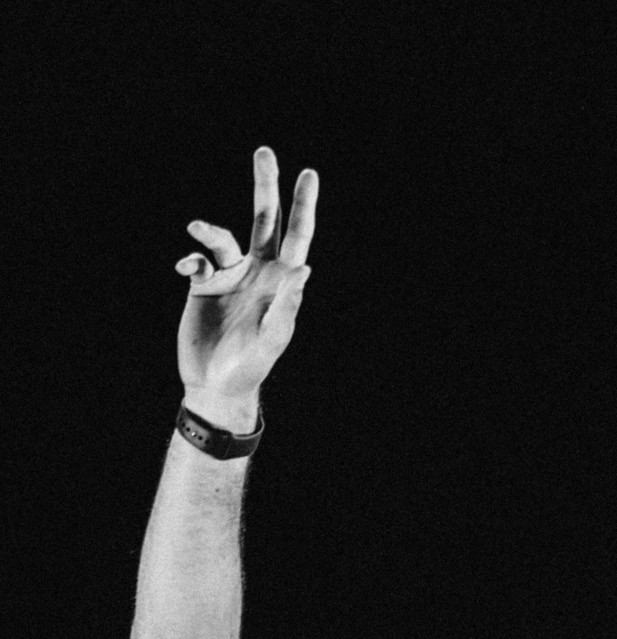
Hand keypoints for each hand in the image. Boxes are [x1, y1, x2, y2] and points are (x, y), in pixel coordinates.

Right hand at [174, 148, 318, 428]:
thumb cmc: (251, 368)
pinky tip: (185, 268)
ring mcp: (230, 275)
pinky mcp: (203, 284)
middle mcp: (257, 272)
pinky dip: (190, 256)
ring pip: (222, 236)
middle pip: (264, 219)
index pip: (296, 237)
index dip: (303, 206)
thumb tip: (303, 267)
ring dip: (209, 230)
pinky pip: (197, 258)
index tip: (308, 173)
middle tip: (264, 151)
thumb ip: (288, 305)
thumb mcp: (272, 339)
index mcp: (280, 282)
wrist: (216, 386)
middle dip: (266, 186)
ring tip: (196, 229)